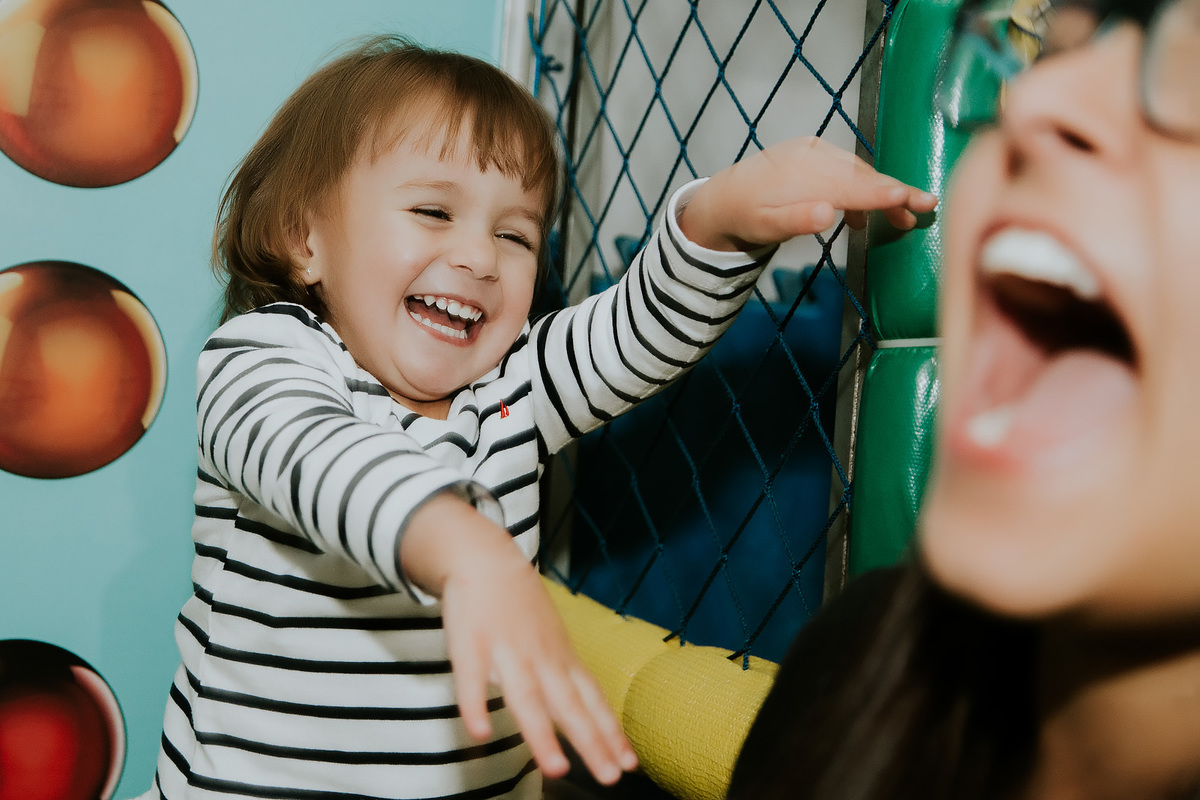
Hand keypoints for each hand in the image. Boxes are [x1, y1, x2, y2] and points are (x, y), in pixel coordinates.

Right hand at [401, 494, 637, 784]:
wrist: (487, 556)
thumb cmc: (521, 606)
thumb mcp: (554, 638)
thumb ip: (566, 676)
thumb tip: (587, 713)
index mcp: (560, 658)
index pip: (591, 699)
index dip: (610, 731)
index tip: (629, 763)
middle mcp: (540, 659)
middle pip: (568, 705)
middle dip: (590, 742)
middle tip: (610, 777)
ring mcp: (506, 652)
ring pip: (525, 699)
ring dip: (541, 734)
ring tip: (556, 768)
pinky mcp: (470, 645)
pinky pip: (471, 680)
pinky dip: (475, 705)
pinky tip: (479, 733)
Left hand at [678, 135, 937, 250]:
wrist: (725, 197)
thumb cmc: (746, 217)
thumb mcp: (764, 227)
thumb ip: (796, 220)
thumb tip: (828, 213)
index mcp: (802, 175)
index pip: (852, 187)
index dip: (885, 195)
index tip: (914, 200)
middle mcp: (812, 156)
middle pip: (862, 176)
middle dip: (895, 193)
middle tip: (927, 207)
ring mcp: (814, 151)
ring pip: (858, 172)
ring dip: (882, 193)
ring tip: (904, 218)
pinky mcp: (814, 152)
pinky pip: (847, 169)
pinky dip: (862, 188)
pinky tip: (863, 216)